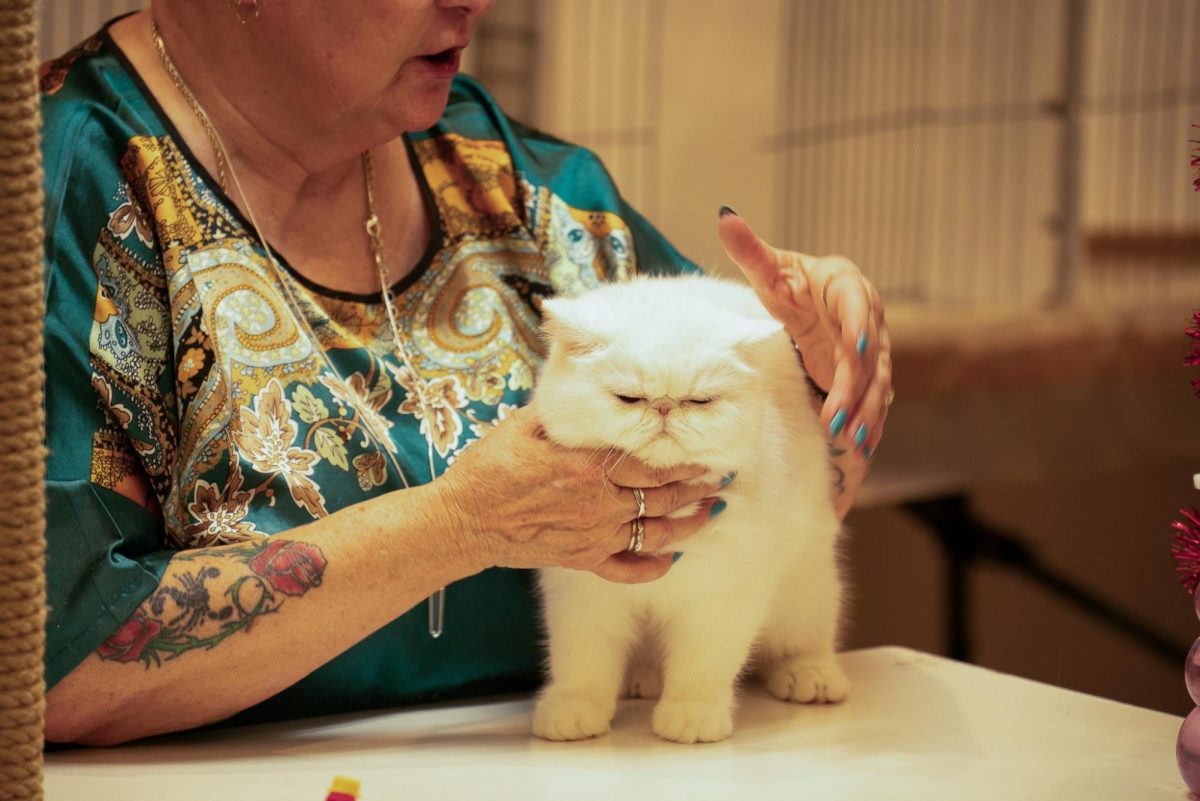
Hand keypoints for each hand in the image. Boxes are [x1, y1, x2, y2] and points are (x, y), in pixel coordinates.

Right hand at [435, 406, 722, 582]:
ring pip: (655, 535)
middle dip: (694, 488)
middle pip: (661, 497)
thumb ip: (561, 412)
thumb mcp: (522, 426)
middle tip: (716, 479)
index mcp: (586, 468)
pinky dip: (652, 567)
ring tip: (708, 513)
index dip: (681, 461)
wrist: (462, 521)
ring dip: (687, 525)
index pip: (648, 464)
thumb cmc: (488, 468)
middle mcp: (598, 505)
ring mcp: (592, 536)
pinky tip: (670, 558)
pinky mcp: (581, 560)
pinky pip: (626, 570)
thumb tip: (584, 385)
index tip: (705, 454)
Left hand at [717, 209, 891, 456]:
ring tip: (848, 441)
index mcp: (845, 283)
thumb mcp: (769, 271)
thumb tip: (725, 216)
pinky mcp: (871, 374)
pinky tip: (860, 448)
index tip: (851, 347)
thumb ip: (750, 249)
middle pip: (868, 353)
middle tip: (835, 418)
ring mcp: (875, 347)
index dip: (858, 323)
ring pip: (876, 381)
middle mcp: (869, 315)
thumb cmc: (790, 285)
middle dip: (854, 387)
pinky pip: (875, 400)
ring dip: (865, 412)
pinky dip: (869, 423)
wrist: (813, 304)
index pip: (856, 301)